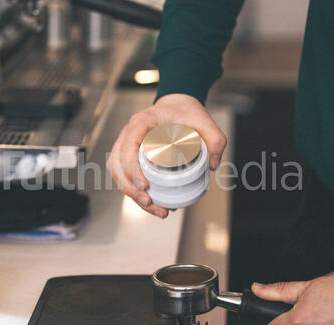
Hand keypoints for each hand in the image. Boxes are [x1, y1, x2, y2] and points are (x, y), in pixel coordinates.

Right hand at [107, 94, 226, 217]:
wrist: (176, 107)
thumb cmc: (185, 111)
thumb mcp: (204, 120)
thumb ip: (215, 139)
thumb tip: (211, 165)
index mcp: (141, 123)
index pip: (128, 147)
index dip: (132, 169)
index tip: (145, 186)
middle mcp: (129, 133)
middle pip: (118, 165)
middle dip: (130, 188)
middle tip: (150, 202)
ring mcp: (126, 145)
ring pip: (118, 173)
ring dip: (131, 194)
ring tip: (154, 208)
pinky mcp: (130, 157)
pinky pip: (125, 176)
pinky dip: (135, 192)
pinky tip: (151, 204)